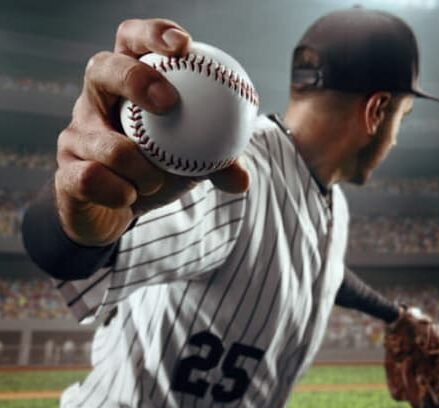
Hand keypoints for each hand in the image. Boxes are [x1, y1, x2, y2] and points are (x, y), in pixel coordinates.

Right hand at [55, 18, 249, 246]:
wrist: (116, 210)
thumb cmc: (158, 168)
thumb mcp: (193, 160)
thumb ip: (219, 163)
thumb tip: (241, 177)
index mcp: (129, 83)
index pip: (132, 40)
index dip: (153, 34)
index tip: (183, 46)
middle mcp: (96, 99)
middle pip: (102, 67)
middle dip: (135, 79)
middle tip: (169, 103)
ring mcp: (76, 133)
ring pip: (98, 137)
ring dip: (135, 163)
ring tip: (153, 181)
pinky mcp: (66, 170)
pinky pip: (89, 177)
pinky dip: (116, 190)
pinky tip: (129, 196)